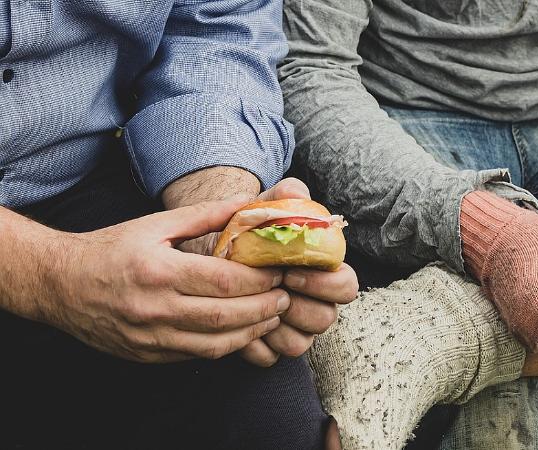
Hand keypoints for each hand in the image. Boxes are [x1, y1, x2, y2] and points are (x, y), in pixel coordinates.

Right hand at [44, 196, 287, 362]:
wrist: (59, 284)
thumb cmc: (110, 248)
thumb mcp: (155, 224)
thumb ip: (204, 214)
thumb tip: (248, 204)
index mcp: (158, 272)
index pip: (225, 281)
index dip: (260, 280)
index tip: (280, 271)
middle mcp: (154, 309)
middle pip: (226, 316)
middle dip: (265, 307)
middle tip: (286, 296)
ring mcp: (150, 338)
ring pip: (216, 343)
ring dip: (252, 331)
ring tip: (273, 315)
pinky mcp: (148, 355)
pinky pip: (197, 356)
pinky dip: (227, 345)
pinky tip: (244, 331)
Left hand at [230, 178, 358, 366]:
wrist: (212, 254)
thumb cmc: (247, 231)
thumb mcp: (264, 209)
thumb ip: (284, 197)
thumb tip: (297, 192)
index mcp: (324, 274)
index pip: (347, 286)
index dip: (324, 283)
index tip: (292, 270)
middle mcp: (315, 305)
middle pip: (326, 320)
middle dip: (298, 307)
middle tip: (270, 289)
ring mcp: (294, 330)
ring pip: (300, 344)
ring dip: (276, 327)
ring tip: (251, 305)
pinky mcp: (269, 349)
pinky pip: (269, 358)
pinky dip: (253, 344)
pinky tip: (236, 322)